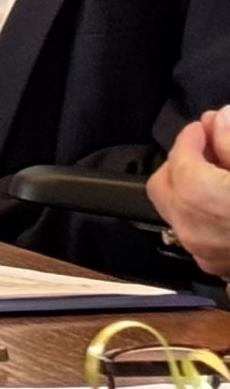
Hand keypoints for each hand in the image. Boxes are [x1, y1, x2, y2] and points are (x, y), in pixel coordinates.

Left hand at [150, 108, 229, 278]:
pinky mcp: (218, 268)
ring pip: (177, 211)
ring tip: (221, 171)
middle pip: (165, 184)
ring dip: (190, 186)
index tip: (210, 124)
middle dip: (182, 160)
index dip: (194, 135)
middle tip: (209, 145)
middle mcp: (192, 226)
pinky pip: (196, 232)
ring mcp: (203, 251)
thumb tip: (221, 121)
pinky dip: (203, 212)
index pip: (181, 155)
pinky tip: (228, 202)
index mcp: (201, 195)